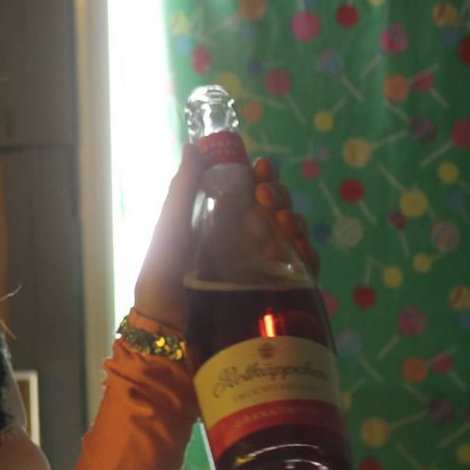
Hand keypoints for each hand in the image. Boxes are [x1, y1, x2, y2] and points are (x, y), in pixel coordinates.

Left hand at [130, 151, 316, 331]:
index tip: (261, 167)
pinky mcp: (276, 290)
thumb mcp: (170, 226)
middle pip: (277, 206)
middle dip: (278, 195)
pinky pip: (304, 269)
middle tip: (265, 198)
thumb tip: (193, 147)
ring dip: (293, 222)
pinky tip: (298, 252)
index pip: (253, 188)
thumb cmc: (162, 273)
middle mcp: (248, 237)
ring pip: (293, 233)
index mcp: (224, 218)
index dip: (262, 174)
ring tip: (280, 223)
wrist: (167, 323)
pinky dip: (307, 256)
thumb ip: (183, 189)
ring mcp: (264, 263)